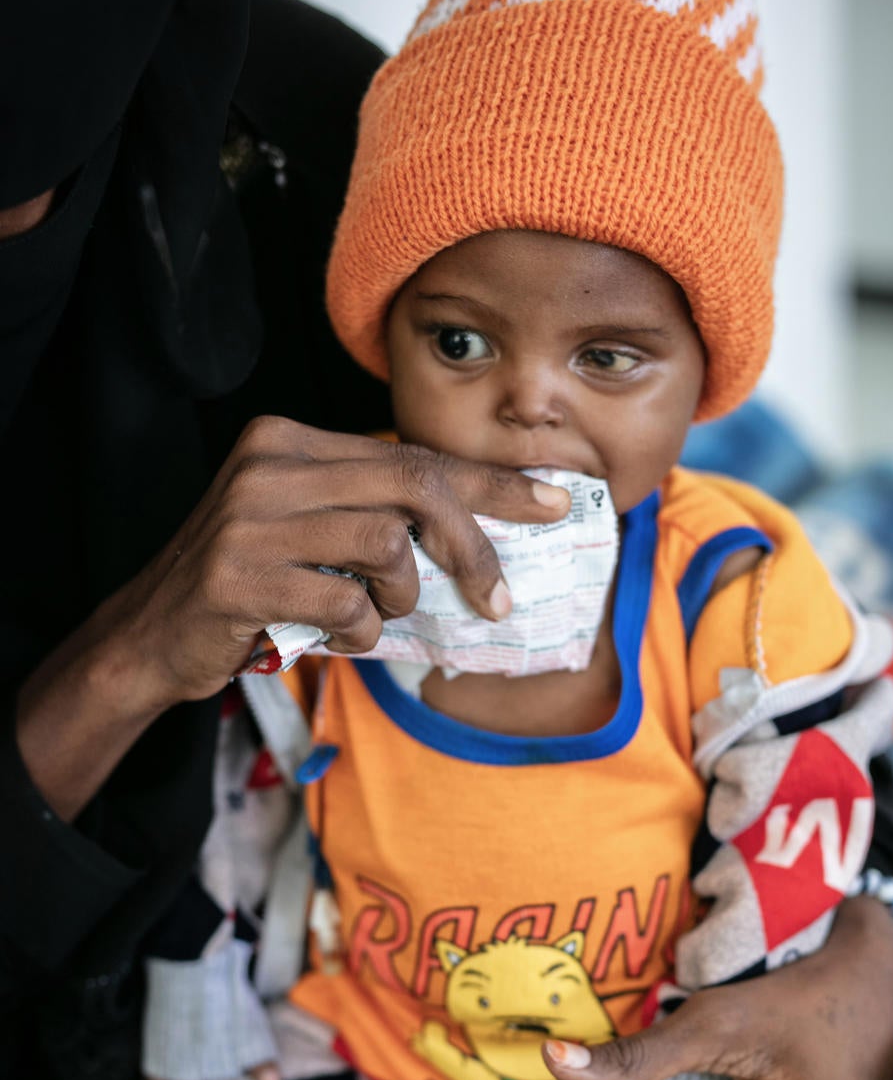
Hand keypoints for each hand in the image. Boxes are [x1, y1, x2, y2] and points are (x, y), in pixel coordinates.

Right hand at [81, 418, 570, 707]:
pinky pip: (344, 603)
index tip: (555, 501)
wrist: (150, 635)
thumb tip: (474, 524)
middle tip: (495, 599)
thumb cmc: (250, 584)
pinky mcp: (238, 574)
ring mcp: (249, 517)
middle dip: (471, 548)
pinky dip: (358, 632)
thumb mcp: (308, 529)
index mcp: (291, 441)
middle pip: (413, 488)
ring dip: (398, 597)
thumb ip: (372, 510)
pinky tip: (334, 637)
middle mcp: (269, 464)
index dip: (492, 482)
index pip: (413, 455)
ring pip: (386, 545)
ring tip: (371, 615)